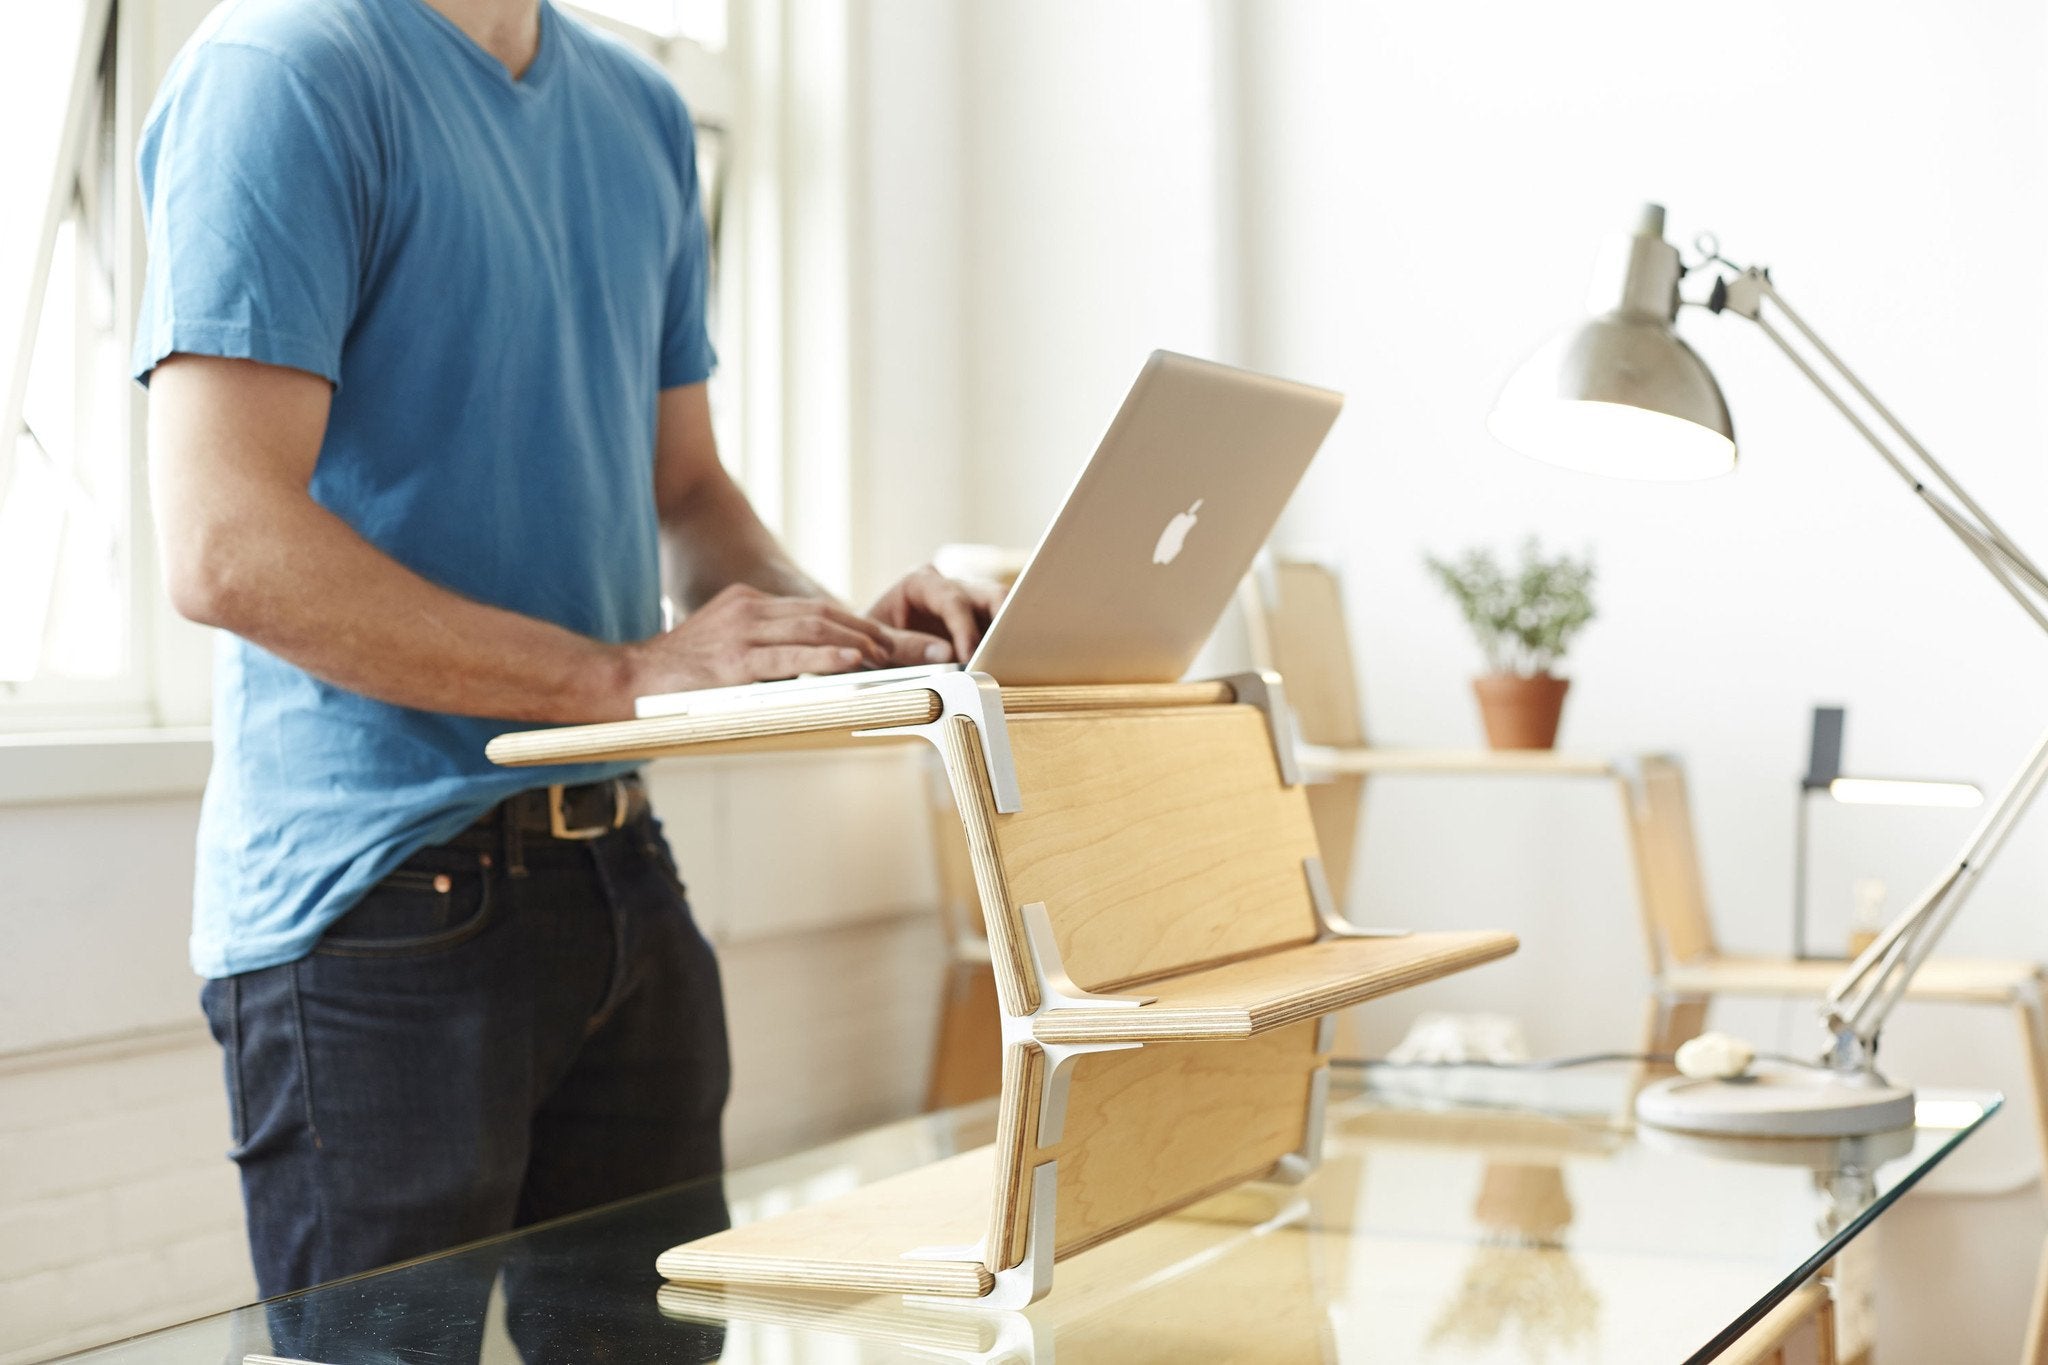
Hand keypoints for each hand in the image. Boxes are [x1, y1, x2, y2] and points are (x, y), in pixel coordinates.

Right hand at [621, 584, 899, 693]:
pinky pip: (789, 657)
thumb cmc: (677, 675)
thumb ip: (762, 648)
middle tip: (908, 650)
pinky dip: (825, 658)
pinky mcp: (733, 662)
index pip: (815, 610)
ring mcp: (740, 633)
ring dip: (859, 642)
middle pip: (823, 615)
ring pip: (813, 629)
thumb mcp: (723, 646)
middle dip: (871, 632)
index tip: (890, 642)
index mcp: (748, 603)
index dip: (857, 624)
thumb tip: (806, 667)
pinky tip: (853, 661)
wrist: (628, 680)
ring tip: (891, 656)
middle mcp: (748, 609)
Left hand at [868, 564, 1005, 663]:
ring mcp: (967, 602)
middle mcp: (948, 586)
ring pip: (1002, 607)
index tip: (971, 654)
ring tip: (1016, 658)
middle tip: (1011, 648)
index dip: (965, 628)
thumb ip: (907, 647)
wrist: (866, 644)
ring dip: (1011, 631)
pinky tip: (1012, 663)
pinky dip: (1006, 643)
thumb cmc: (869, 641)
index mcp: (920, 582)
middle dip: (1004, 618)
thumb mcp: (879, 644)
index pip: (952, 600)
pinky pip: (1000, 627)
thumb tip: (949, 655)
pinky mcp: (978, 622)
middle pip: (989, 593)